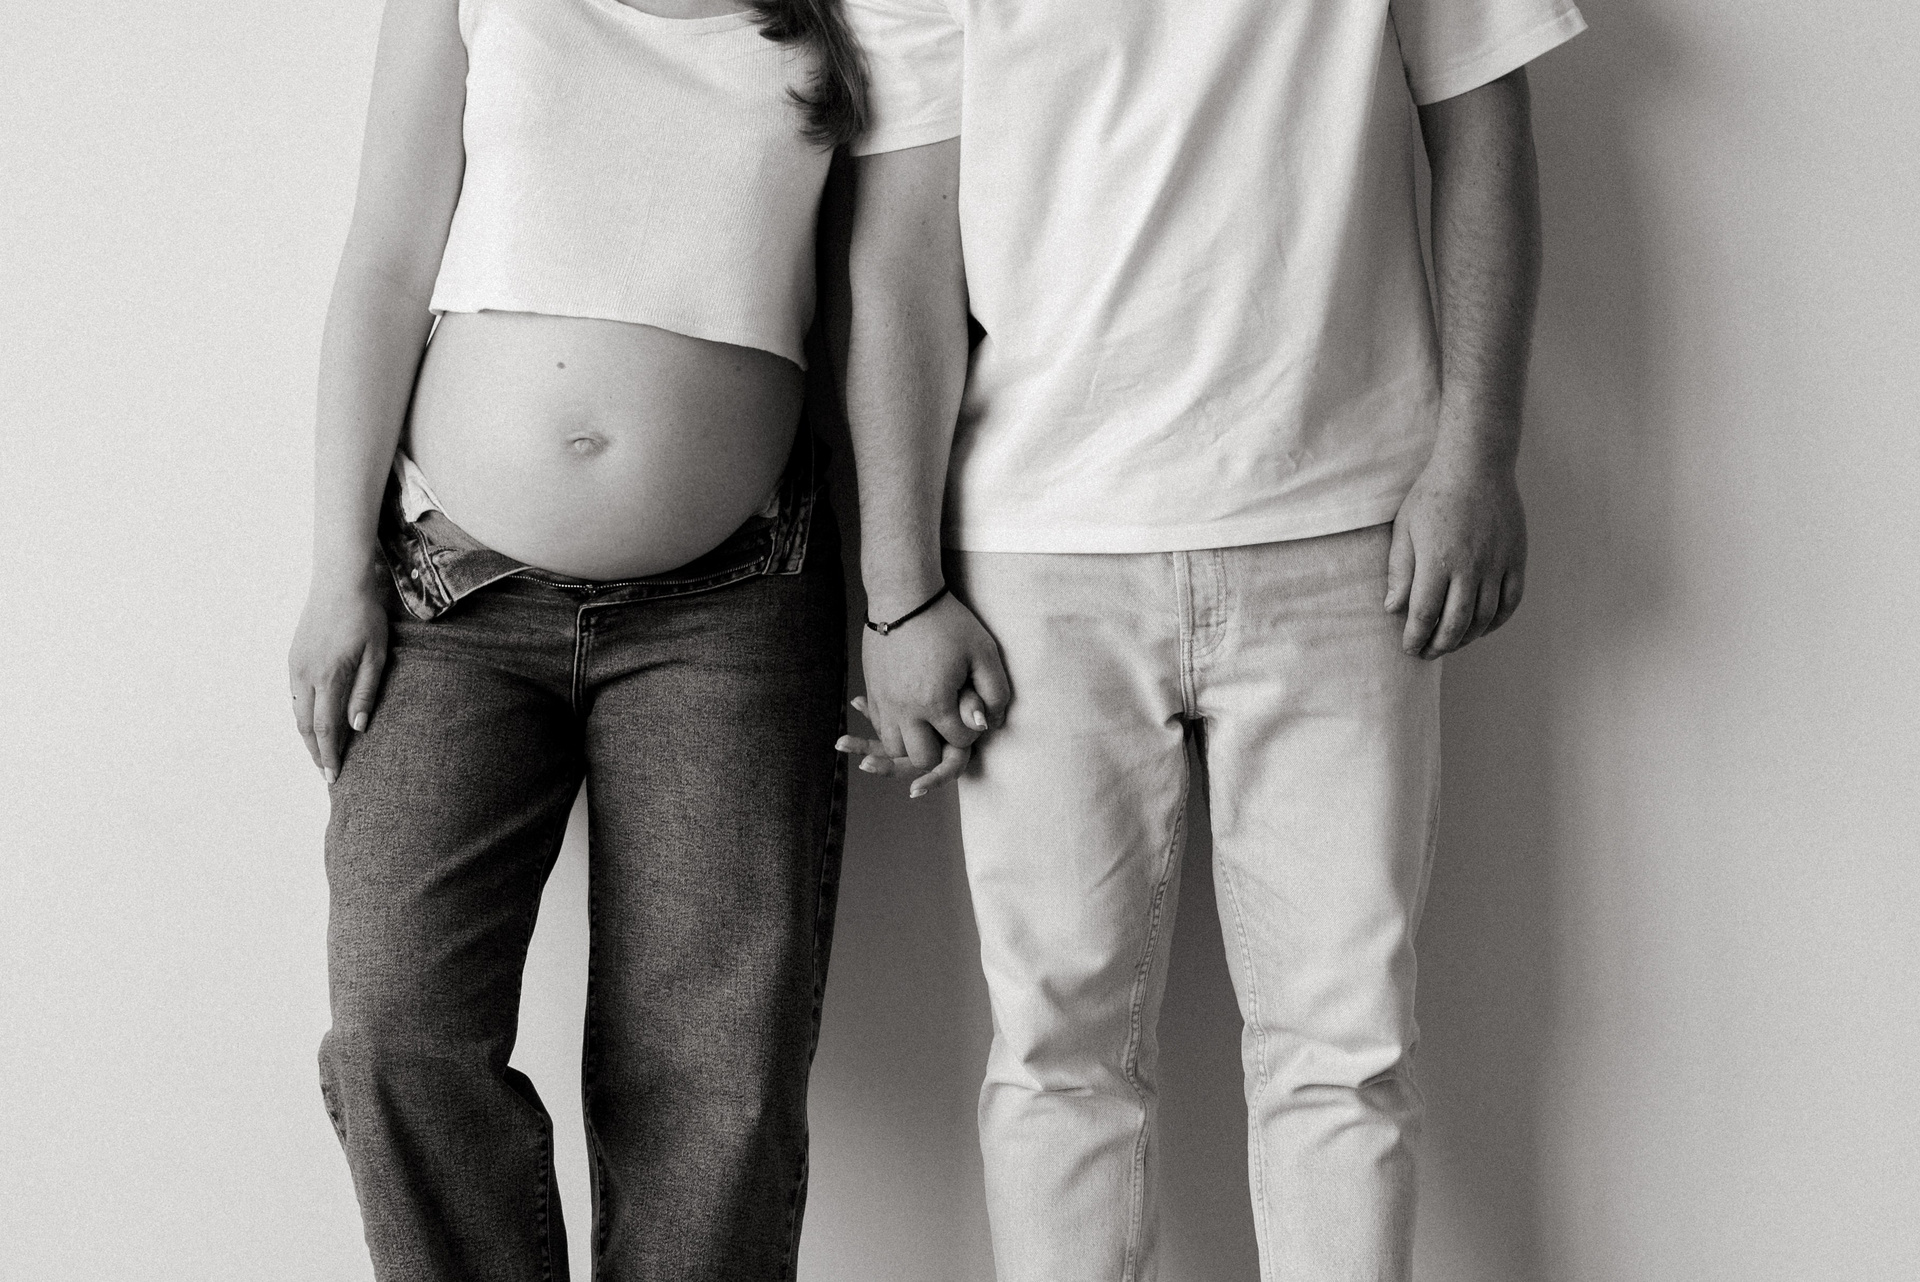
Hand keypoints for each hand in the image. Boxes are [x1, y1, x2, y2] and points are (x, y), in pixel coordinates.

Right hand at [289, 566, 389, 783]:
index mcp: (328, 677)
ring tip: (320, 753)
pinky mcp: (294, 656)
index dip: (329, 755)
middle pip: (306, 725)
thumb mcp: (377, 655)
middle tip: (326, 773)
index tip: (333, 777)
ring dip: (308, 735)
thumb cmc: (365, 617)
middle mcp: (306, 675)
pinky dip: (303, 714)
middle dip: (315, 752)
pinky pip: (295, 695)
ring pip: (297, 712)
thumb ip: (365, 692)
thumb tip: (357, 727)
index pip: (325, 728)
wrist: (339, 582)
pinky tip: (314, 721)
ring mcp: (296, 665)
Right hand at [837, 593, 1010, 796]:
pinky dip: (895, 728)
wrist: (903, 597)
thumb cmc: (947, 622)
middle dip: (940, 746)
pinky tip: (909, 712)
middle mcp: (905, 709)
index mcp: (935, 702)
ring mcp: (884, 702)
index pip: (959, 740)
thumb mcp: (983, 651)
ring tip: (927, 723)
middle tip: (949, 723)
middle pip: (922, 756)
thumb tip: (991, 722)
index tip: (972, 708)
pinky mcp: (872, 692)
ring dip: (912, 742)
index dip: (971, 729)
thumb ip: (995, 691)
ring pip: (894, 747)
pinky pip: (879, 727)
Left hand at [1385, 454, 1526, 658]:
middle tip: (1427, 653)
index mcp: (1437, 561)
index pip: (1424, 615)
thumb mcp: (1404, 529)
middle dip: (1439, 646)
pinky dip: (1497, 621)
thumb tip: (1393, 608)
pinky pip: (1510, 602)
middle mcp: (1470, 568)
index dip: (1415, 638)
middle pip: (1456, 624)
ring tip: (1451, 643)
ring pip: (1484, 618)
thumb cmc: (1433, 495)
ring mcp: (1497, 565)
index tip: (1409, 648)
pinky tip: (1482, 627)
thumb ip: (1399, 571)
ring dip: (1467, 638)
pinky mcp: (1516, 559)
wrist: (1476, 465)